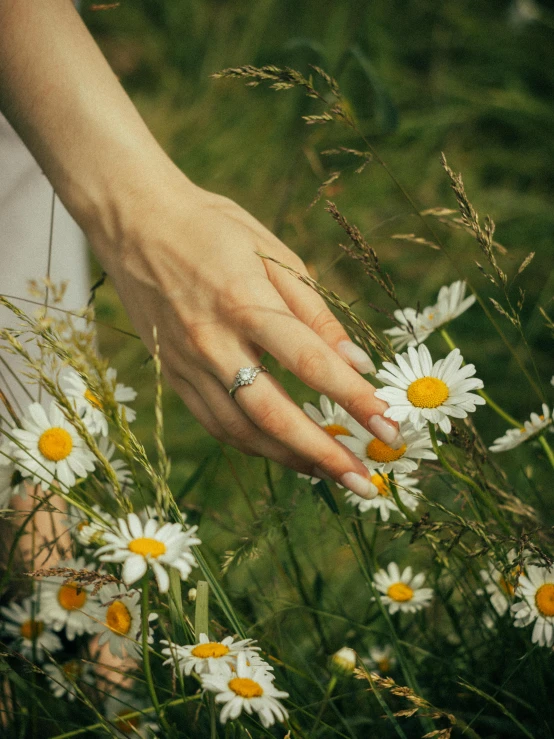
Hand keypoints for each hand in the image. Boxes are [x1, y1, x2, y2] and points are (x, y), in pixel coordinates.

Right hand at [90, 171, 402, 498]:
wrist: (135, 222)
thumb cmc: (213, 228)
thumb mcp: (274, 253)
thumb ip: (315, 312)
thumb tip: (355, 362)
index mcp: (245, 303)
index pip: (312, 363)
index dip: (355, 400)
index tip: (391, 428)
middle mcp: (213, 342)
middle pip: (274, 414)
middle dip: (324, 453)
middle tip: (364, 482)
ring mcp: (187, 364)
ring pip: (241, 431)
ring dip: (290, 458)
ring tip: (329, 472)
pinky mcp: (172, 375)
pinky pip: (215, 423)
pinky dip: (253, 444)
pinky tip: (282, 450)